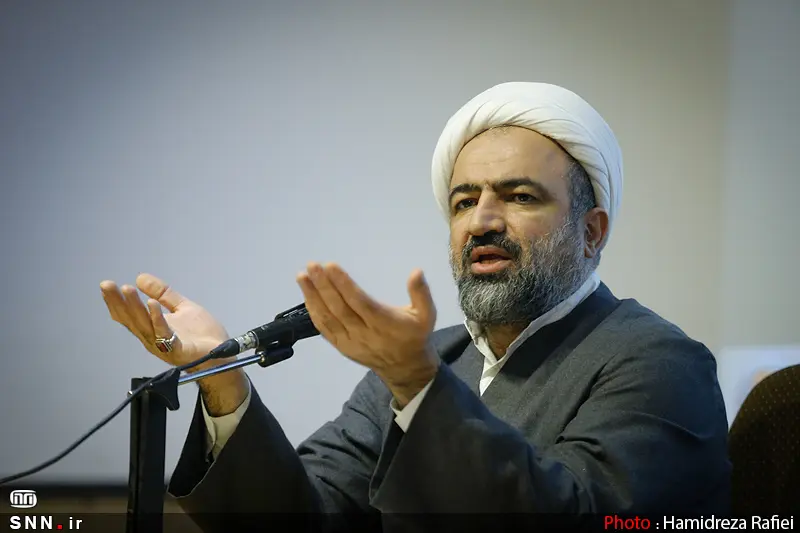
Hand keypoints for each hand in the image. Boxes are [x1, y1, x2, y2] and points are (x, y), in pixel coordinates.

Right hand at [100, 273, 247, 414]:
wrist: (224, 353)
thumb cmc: (202, 335)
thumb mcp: (182, 307)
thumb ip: (163, 293)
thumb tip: (140, 277)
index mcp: (153, 328)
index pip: (129, 315)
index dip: (116, 302)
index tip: (106, 286)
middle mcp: (154, 338)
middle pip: (132, 320)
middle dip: (118, 302)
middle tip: (107, 285)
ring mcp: (165, 345)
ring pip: (144, 325)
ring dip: (135, 307)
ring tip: (126, 290)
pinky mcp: (179, 350)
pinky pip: (165, 334)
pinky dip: (157, 318)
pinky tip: (152, 304)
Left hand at [296, 263, 439, 405]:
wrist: (404, 368)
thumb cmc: (414, 335)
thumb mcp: (427, 315)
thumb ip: (421, 293)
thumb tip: (416, 271)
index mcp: (384, 323)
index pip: (359, 302)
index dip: (343, 284)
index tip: (330, 266)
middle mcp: (364, 333)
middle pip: (339, 308)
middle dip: (323, 286)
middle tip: (312, 266)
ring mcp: (350, 342)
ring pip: (328, 319)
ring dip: (313, 297)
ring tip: (302, 277)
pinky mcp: (342, 346)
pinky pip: (324, 329)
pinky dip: (314, 312)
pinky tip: (307, 296)